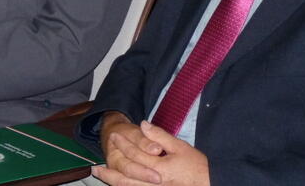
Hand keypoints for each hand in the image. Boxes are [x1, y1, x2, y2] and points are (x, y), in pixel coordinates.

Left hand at [93, 121, 209, 185]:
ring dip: (113, 182)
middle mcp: (155, 182)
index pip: (135, 154)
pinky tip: (117, 184)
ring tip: (100, 175)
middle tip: (95, 167)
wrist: (210, 184)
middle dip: (109, 171)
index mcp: (160, 167)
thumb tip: (143, 124)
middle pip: (125, 177)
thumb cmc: (197, 166)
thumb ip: (160, 136)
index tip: (113, 136)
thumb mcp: (181, 146)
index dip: (123, 144)